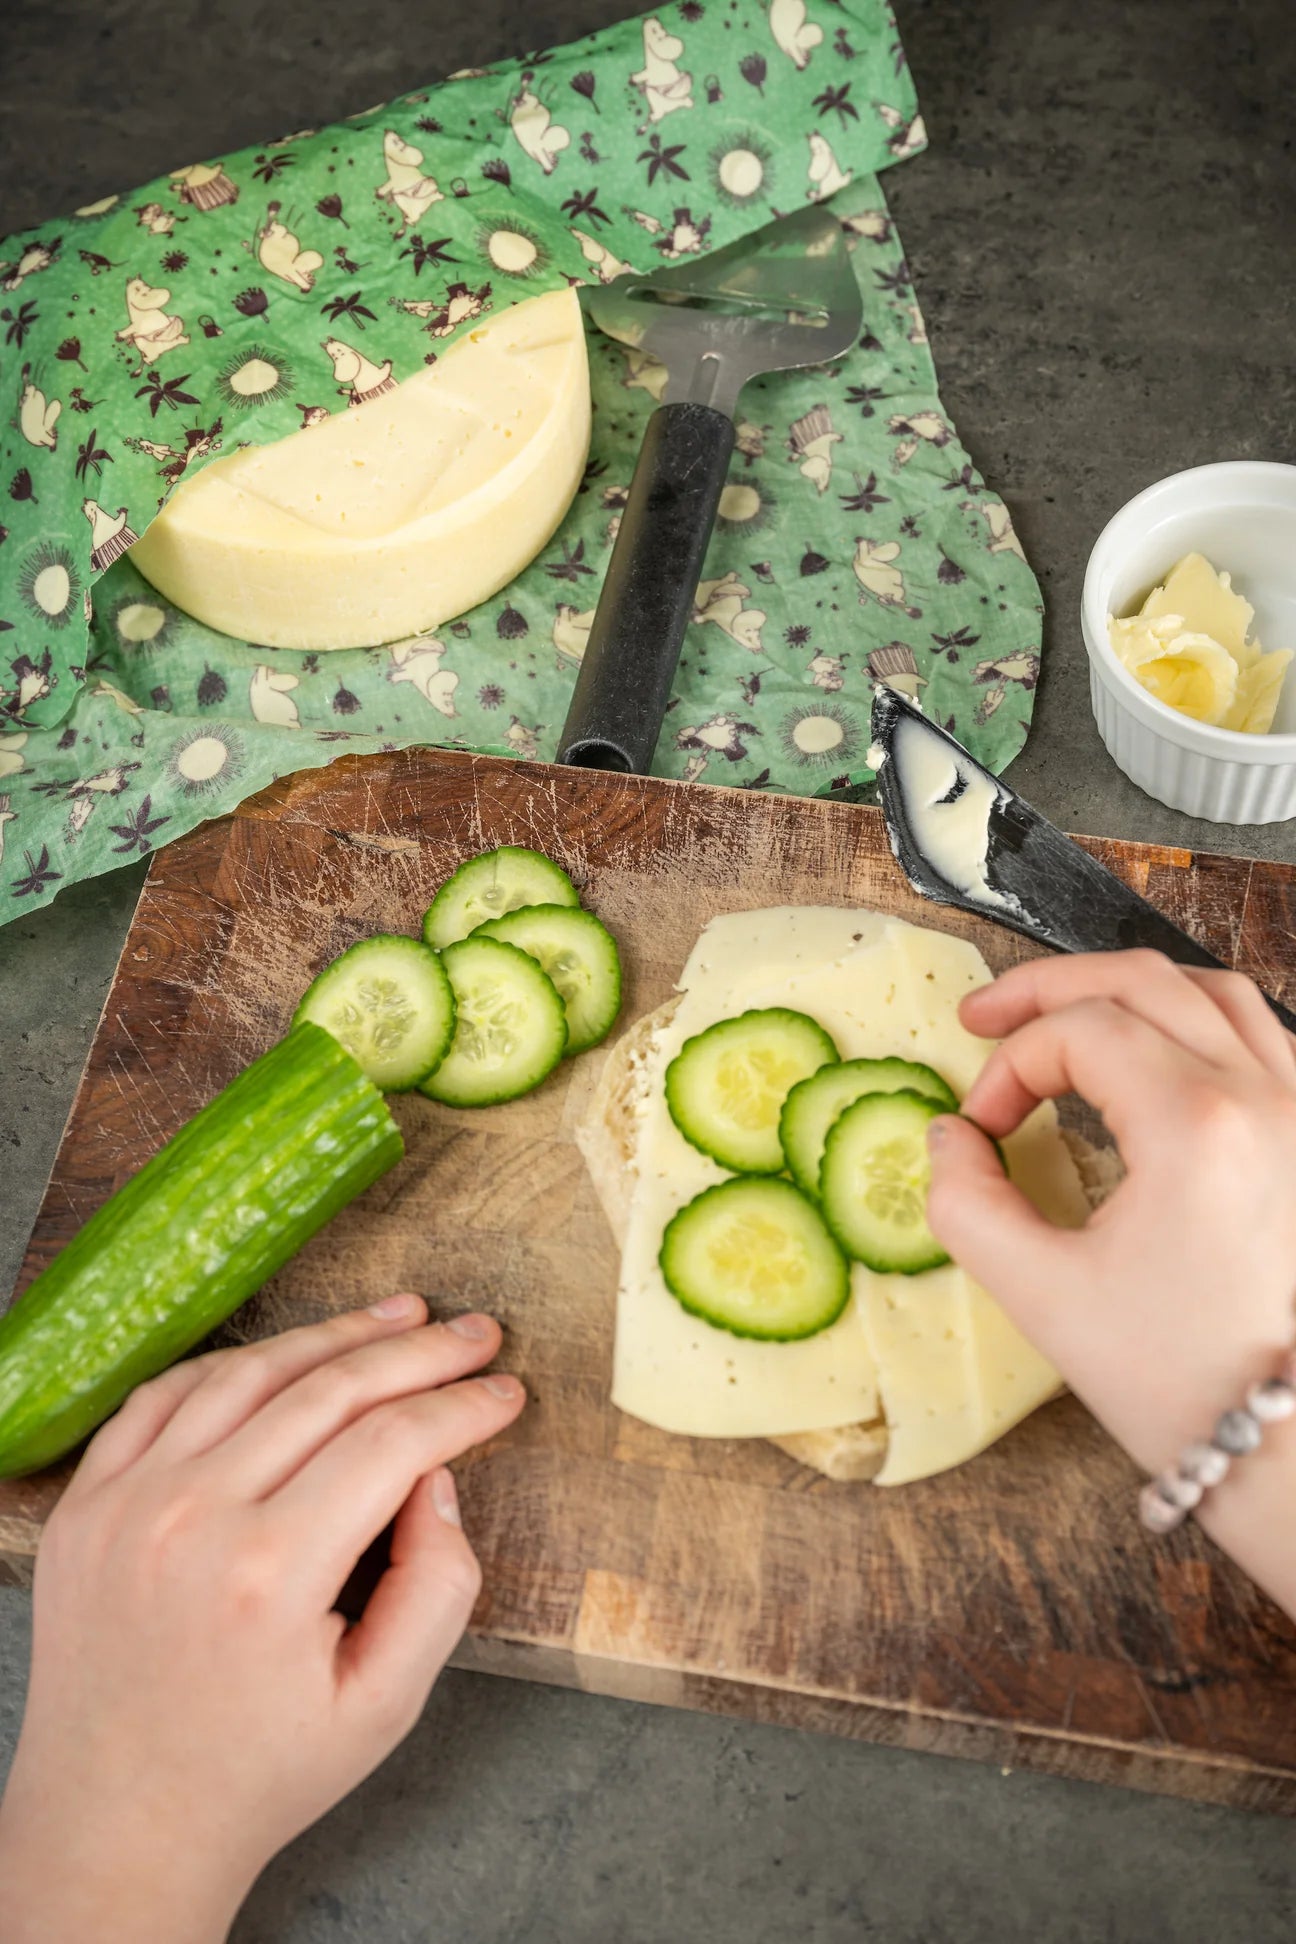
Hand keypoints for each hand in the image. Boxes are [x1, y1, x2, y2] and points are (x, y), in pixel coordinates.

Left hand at [0, 1296, 524, 1943]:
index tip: (507, 1389)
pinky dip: (238, 1362)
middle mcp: (189, 1520)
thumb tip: (439, 1476)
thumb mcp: (385, 1706)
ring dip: (333, 1335)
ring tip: (401, 1315)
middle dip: (417, 1353)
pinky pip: (165, 1395)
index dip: (461, 1406)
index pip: (390, 1444)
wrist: (119, 1821)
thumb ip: (438, 1587)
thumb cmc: (262, 1771)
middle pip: (327, 1392)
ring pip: (248, 1374)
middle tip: (476, 1331)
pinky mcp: (85, 1503)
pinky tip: (292, 1353)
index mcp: (269, 1575)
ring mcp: (125, 1503)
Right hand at [925, 952, 1295, 1611]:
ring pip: (1215, 991)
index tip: (978, 1130)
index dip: (1007, 1065)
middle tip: (983, 1016)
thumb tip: (949, 1138)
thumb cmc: (1178, 1384)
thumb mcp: (1042, 1296)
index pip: (1079, 1032)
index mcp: (1199, 1125)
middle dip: (1049, 990)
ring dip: (1127, 991)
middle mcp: (1267, 1097)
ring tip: (1064, 1016)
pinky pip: (1263, 1035)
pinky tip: (1152, 1053)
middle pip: (1144, 980)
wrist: (1289, 1450)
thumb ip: (967, 1203)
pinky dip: (1195, 1021)